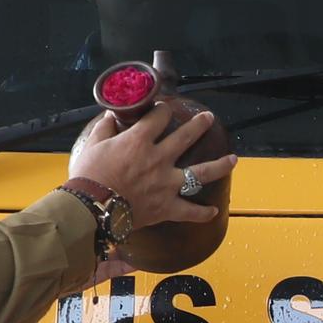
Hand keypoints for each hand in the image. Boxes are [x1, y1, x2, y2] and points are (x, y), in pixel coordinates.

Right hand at [66, 97, 234, 226]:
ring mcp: (166, 183)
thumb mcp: (93, 146)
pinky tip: (214, 211)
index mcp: (139, 141)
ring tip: (233, 159)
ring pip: (200, 172)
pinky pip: (189, 211)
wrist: (90, 209)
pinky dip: (202, 213)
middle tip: (208, 118)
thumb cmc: (88, 177)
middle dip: (199, 125)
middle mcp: (158, 158)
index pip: (158, 117)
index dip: (162, 110)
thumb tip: (110, 117)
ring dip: (219, 165)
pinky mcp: (166, 207)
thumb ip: (104, 129)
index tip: (163, 109)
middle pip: (186, 136)